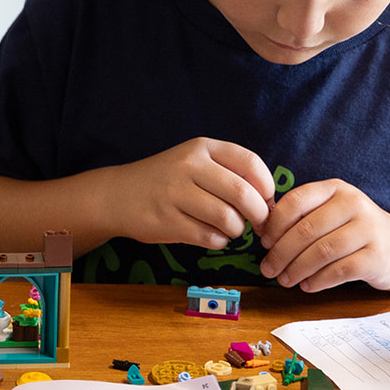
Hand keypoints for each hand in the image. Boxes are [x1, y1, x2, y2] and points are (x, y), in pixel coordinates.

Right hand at [107, 138, 274, 249]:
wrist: (117, 195)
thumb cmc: (167, 180)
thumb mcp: (195, 162)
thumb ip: (230, 173)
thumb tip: (272, 203)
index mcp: (201, 147)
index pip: (250, 163)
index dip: (267, 186)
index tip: (266, 199)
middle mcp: (187, 166)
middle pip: (243, 194)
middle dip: (259, 214)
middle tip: (257, 223)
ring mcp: (174, 194)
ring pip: (228, 219)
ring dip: (237, 230)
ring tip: (228, 228)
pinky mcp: (166, 221)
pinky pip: (209, 237)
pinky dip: (219, 241)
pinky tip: (211, 235)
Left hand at [256, 179, 389, 291]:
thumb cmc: (357, 232)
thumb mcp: (332, 214)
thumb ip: (302, 217)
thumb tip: (261, 231)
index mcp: (336, 189)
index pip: (295, 202)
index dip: (274, 224)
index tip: (264, 242)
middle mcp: (354, 204)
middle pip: (305, 230)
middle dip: (280, 253)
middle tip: (267, 269)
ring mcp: (369, 230)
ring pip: (320, 252)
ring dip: (296, 269)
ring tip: (284, 280)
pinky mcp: (378, 257)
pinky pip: (339, 270)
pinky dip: (318, 280)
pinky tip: (307, 286)